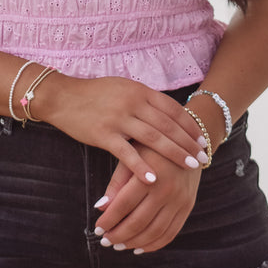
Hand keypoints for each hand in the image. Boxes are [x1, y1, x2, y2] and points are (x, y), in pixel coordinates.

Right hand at [39, 75, 206, 186]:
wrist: (63, 97)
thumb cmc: (94, 93)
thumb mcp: (123, 88)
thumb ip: (144, 98)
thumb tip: (166, 110)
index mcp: (139, 91)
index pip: (172, 109)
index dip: (190, 126)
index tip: (202, 139)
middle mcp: (132, 103)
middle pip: (168, 125)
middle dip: (189, 142)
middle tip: (204, 157)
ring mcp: (119, 118)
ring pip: (154, 139)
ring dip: (175, 153)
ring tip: (191, 166)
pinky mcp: (104, 134)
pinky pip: (127, 153)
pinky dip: (142, 167)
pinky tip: (155, 179)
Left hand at [92, 145, 201, 252]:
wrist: (187, 139)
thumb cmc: (152, 146)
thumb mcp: (132, 156)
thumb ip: (117, 182)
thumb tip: (100, 208)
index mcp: (150, 174)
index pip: (123, 205)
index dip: (108, 220)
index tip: (97, 229)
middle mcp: (167, 189)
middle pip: (138, 222)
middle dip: (118, 235)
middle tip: (105, 241)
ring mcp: (180, 199)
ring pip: (154, 231)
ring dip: (134, 243)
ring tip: (119, 245)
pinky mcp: (188, 205)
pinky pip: (171, 232)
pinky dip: (154, 244)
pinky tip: (140, 247)